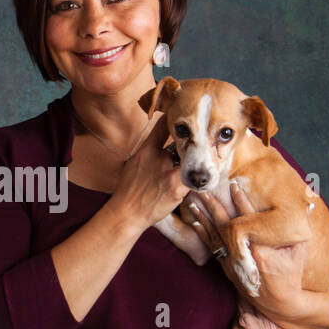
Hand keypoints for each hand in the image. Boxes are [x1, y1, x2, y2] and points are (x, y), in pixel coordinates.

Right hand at [108, 114, 188, 233]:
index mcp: (146, 151)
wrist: (127, 212)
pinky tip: (200, 180)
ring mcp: (168, 172)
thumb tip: (158, 146)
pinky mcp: (177, 187)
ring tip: (200, 165)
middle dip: (189, 147)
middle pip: (182, 145)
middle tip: (200, 141)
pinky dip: (197, 179)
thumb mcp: (133, 164)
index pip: (162, 127)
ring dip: (194, 164)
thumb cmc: (129, 190)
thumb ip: (148, 152)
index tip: (180, 116)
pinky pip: (193, 178)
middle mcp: (158, 158)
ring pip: (190, 161)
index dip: (173, 120)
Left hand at [188, 184, 309, 325]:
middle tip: (204, 189)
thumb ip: (299, 229)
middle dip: (214, 205)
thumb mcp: (298, 252)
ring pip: (214, 235)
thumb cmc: (291, 274)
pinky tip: (195, 221)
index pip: (249, 219)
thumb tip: (309, 204)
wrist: (278, 303)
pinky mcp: (226, 268)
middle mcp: (243, 256)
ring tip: (193, 200)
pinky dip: (203, 233)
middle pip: (225, 225)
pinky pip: (212, 247)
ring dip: (203, 217)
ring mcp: (232, 263)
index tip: (233, 184)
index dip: (241, 201)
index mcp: (261, 250)